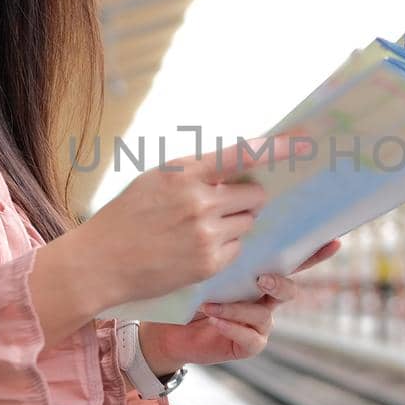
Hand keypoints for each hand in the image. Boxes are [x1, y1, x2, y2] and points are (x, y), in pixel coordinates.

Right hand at [72, 136, 303, 310]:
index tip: (304, 142)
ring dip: (235, 224)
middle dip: (246, 199)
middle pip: (255, 195)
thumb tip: (235, 167)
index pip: (241, 154)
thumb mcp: (156, 180)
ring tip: (199, 230)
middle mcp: (199, 201)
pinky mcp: (210, 262)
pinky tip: (196, 250)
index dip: (277, 147)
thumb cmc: (127, 217)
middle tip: (223, 205)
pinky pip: (238, 249)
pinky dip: (225, 248)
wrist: (100, 262)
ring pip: (248, 222)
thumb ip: (195, 171)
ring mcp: (207, 233)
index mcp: (184, 173)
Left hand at [139, 238, 342, 371]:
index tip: (333, 242)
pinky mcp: (247, 344)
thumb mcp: (203, 262)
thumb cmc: (186, 289)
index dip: (315, 253)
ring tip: (211, 304)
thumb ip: (221, 242)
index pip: (292, 261)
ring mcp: (259, 322)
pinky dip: (233, 327)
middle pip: (289, 289)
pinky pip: (251, 338)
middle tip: (262, 279)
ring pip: (265, 314)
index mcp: (261, 274)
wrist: (166, 327)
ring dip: (238, 308)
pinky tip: (215, 320)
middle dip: (279, 284)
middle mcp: (266, 298)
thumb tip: (227, 205)